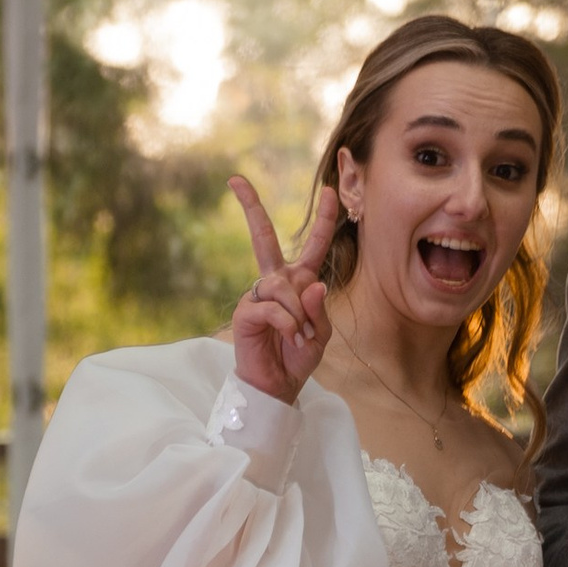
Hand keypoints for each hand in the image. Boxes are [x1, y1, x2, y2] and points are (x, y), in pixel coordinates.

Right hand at [226, 177, 336, 405]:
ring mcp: (257, 295)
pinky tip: (289, 338)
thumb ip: (318, 308)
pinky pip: (273, 309)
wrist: (277, 386)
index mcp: (299, 281)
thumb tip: (312, 284)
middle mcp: (276, 282)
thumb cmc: (298, 357)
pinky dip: (287, 325)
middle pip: (263, 237)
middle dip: (251, 207)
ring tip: (300, 336)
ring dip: (297, 315)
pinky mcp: (246, 312)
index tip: (331, 190)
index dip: (324, 218)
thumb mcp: (321, 333)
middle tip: (236, 180)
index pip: (313, 245)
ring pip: (282, 288)